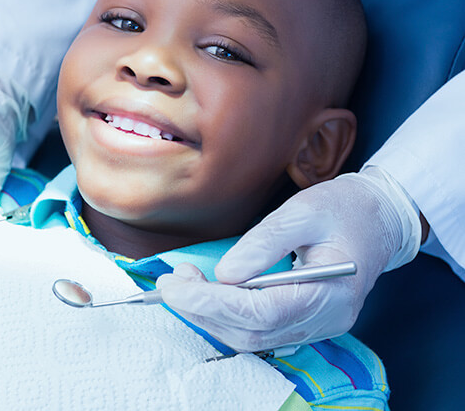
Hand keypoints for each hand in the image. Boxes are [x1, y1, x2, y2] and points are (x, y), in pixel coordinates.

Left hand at [157, 168, 421, 351]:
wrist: (377, 219)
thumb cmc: (344, 209)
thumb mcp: (304, 211)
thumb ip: (264, 243)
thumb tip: (224, 273)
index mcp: (331, 294)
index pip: (261, 313)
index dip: (212, 302)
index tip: (175, 284)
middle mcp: (325, 320)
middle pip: (252, 333)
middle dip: (203, 310)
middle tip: (172, 281)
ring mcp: (316, 326)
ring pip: (252, 339)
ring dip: (210, 316)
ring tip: (183, 285)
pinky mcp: (305, 320)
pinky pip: (259, 331)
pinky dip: (226, 318)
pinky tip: (206, 296)